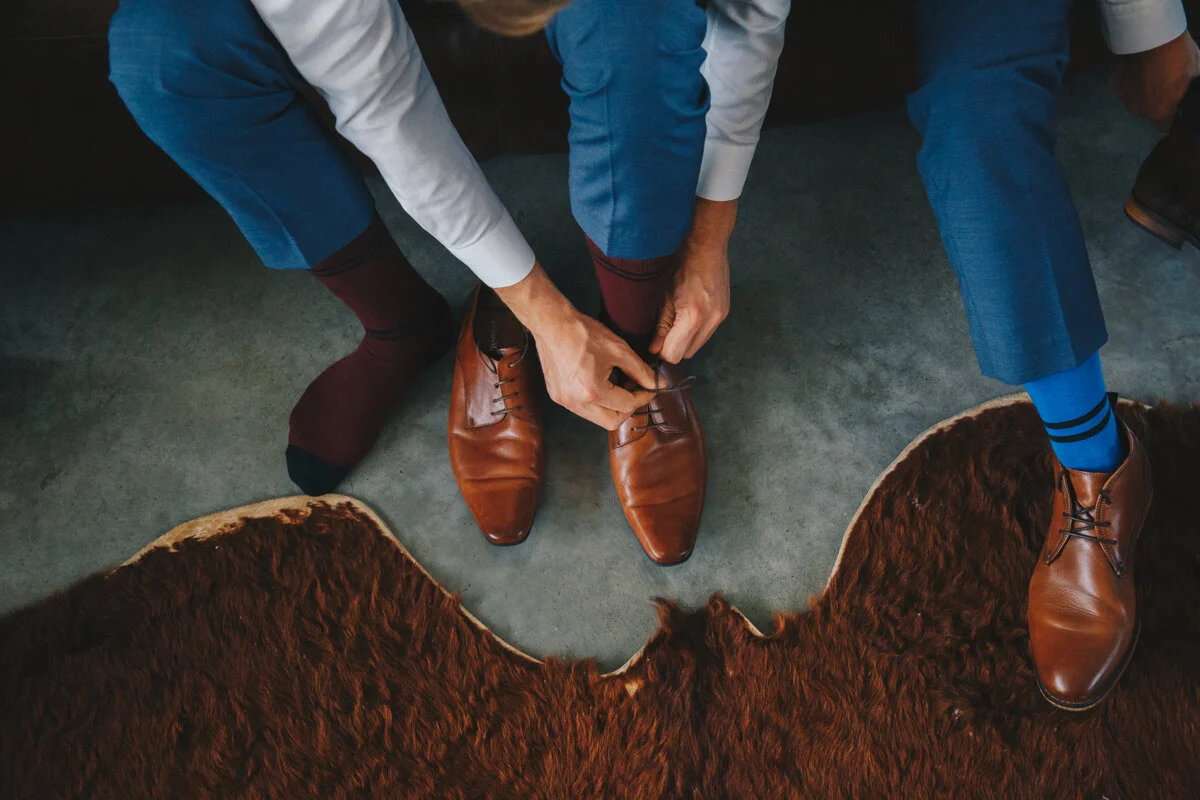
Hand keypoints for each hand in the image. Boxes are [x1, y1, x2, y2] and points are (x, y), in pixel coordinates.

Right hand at [496, 263, 656, 429]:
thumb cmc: (583, 332)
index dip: (644, 396)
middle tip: (635, 389)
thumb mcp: (619, 349)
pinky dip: (596, 401)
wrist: (551, 323)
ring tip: (617, 383)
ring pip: (597, 418)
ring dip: (612, 406)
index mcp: (593, 391)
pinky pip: (583, 409)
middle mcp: (576, 402)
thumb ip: (641, 371)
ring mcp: (564, 401)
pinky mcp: (557, 396)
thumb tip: (660, 384)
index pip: (628, 406)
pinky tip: (600, 382)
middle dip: (628, 408)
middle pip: (612, 421)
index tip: (650, 387)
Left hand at [650, 197, 736, 363]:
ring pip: (698, 346)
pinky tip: (689, 315)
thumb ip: (661, 327)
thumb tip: (654, 349)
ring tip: (677, 321)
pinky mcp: (724, 313)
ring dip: (685, 340)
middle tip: (663, 332)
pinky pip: (707, 334)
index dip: (662, 352)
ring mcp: (720, 318)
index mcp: (693, 316)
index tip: (655, 343)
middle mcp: (710, 320)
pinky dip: (695, 331)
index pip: (674, 354)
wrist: (708, 246)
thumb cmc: (683, 266)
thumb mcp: (665, 297)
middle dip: (673, 348)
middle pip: (687, 354)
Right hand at [1110, 31, 1199, 130]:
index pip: (1166, 126)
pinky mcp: (1113, 82)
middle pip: (1149, 112)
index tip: (1179, 104)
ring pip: (1136, 99)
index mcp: (1159, 112)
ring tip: (1151, 72)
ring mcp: (1122, 97)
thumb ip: (1189, 88)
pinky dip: (1132, 79)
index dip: (1174, 116)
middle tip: (1167, 82)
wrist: (1148, 34)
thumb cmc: (1176, 54)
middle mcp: (1138, 110)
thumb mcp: (1195, 71)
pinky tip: (1139, 65)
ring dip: (1143, 91)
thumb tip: (1189, 91)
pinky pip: (1125, 86)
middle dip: (1157, 101)